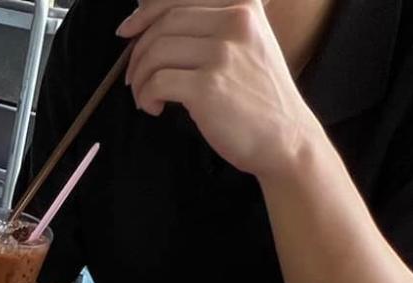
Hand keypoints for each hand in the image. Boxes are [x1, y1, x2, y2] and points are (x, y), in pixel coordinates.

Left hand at [118, 0, 321, 178]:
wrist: (286, 139)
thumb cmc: (258, 97)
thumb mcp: (248, 44)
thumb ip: (212, 25)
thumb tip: (149, 20)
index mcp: (244, 6)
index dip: (145, 13)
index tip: (126, 31)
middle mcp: (236, 21)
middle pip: (164, 24)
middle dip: (139, 51)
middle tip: (134, 77)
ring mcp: (223, 53)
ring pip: (156, 52)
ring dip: (140, 77)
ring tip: (144, 96)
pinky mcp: (209, 86)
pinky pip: (157, 82)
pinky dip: (146, 96)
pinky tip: (154, 108)